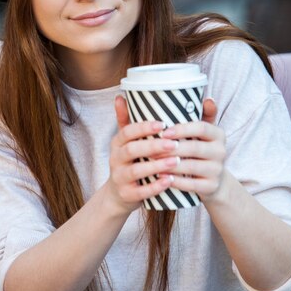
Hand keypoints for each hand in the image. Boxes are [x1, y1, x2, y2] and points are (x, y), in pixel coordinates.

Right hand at [105, 95, 177, 214]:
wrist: (118, 195)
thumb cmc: (130, 162)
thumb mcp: (125, 142)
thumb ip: (126, 120)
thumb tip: (121, 95)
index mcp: (118, 142)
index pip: (128, 131)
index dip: (144, 127)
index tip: (163, 124)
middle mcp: (115, 159)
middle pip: (132, 150)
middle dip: (153, 146)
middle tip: (174, 144)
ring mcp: (119, 178)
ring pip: (136, 171)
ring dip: (156, 166)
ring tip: (175, 162)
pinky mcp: (126, 194)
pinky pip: (140, 192)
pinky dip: (154, 187)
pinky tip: (169, 182)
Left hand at [160, 97, 226, 201]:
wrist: (211, 181)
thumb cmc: (198, 150)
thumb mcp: (200, 132)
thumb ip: (199, 114)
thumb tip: (208, 98)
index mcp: (218, 134)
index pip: (201, 127)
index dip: (182, 129)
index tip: (163, 131)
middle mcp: (221, 151)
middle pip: (194, 148)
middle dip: (171, 148)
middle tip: (150, 148)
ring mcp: (217, 170)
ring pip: (191, 167)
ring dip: (170, 165)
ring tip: (152, 162)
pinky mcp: (211, 187)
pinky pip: (192, 185)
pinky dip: (176, 182)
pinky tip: (162, 178)